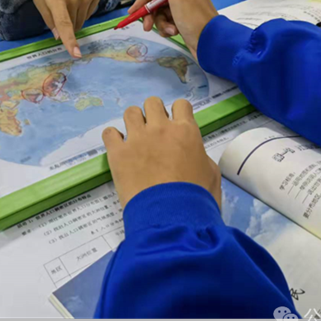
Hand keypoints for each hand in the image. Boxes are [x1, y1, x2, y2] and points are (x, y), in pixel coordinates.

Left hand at [34, 0, 100, 57]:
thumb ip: (47, 17)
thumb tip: (58, 36)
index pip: (64, 23)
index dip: (70, 40)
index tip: (76, 54)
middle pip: (73, 26)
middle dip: (67, 25)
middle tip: (60, 9)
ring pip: (82, 21)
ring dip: (75, 18)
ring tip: (68, 0)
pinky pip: (89, 13)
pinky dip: (83, 10)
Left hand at [102, 97, 221, 208]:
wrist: (172, 217)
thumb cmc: (197, 198)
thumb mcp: (211, 174)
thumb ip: (200, 156)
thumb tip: (193, 153)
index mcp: (186, 131)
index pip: (181, 104)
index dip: (177, 113)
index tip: (174, 125)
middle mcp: (160, 128)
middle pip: (152, 103)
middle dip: (153, 114)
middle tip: (154, 132)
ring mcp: (137, 139)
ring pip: (130, 112)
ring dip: (133, 122)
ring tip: (135, 138)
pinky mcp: (118, 153)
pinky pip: (109, 133)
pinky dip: (113, 139)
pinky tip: (118, 149)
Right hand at [128, 0, 217, 57]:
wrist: (210, 43)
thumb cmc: (194, 18)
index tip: (133, 11)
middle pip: (157, 0)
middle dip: (152, 14)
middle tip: (146, 26)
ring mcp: (183, 8)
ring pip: (161, 13)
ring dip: (162, 23)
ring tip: (171, 31)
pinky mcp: (183, 21)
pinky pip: (167, 22)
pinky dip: (168, 28)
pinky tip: (175, 33)